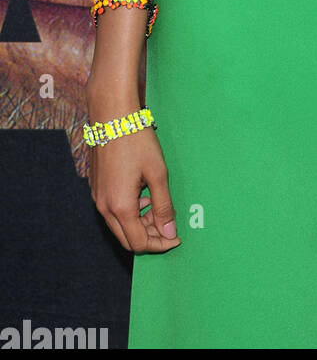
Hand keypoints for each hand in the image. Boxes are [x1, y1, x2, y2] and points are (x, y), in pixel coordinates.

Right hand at [88, 129, 180, 252]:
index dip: (160, 244)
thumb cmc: (137, 140)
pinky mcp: (96, 187)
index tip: (177, 237)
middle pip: (127, 239)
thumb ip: (163, 206)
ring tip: (158, 205)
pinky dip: (130, 211)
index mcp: (120, 206)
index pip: (140, 243)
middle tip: (170, 225)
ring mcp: (97, 197)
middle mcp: (104, 207)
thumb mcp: (157, 173)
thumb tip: (169, 233)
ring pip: (119, 225)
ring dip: (140, 224)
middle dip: (150, 237)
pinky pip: (113, 210)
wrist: (112, 115)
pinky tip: (144, 194)